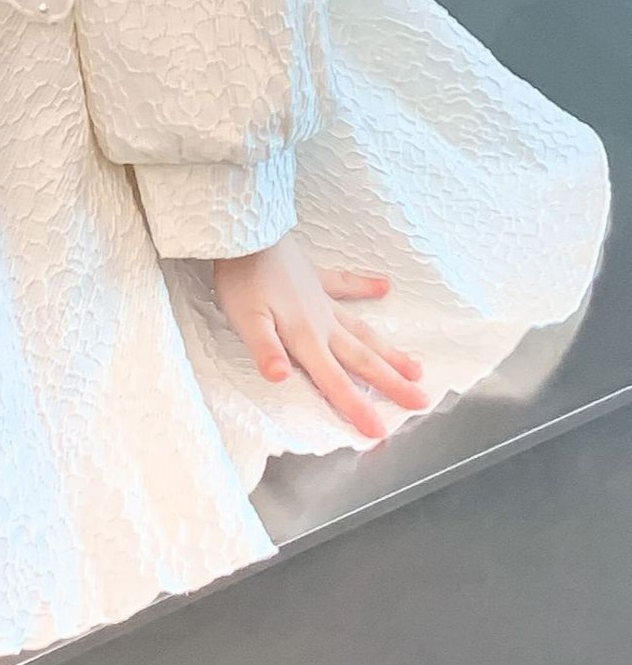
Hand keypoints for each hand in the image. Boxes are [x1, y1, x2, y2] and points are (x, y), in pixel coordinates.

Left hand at [211, 232, 429, 438]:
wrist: (246, 231)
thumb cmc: (241, 278)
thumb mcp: (245, 319)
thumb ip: (266, 350)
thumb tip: (282, 379)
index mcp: (306, 337)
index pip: (334, 381)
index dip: (356, 408)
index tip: (381, 433)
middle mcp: (322, 322)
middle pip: (362, 359)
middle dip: (391, 384)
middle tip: (422, 401)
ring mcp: (321, 298)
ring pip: (363, 330)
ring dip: (389, 350)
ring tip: (416, 366)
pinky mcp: (314, 276)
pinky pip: (345, 284)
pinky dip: (365, 285)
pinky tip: (384, 285)